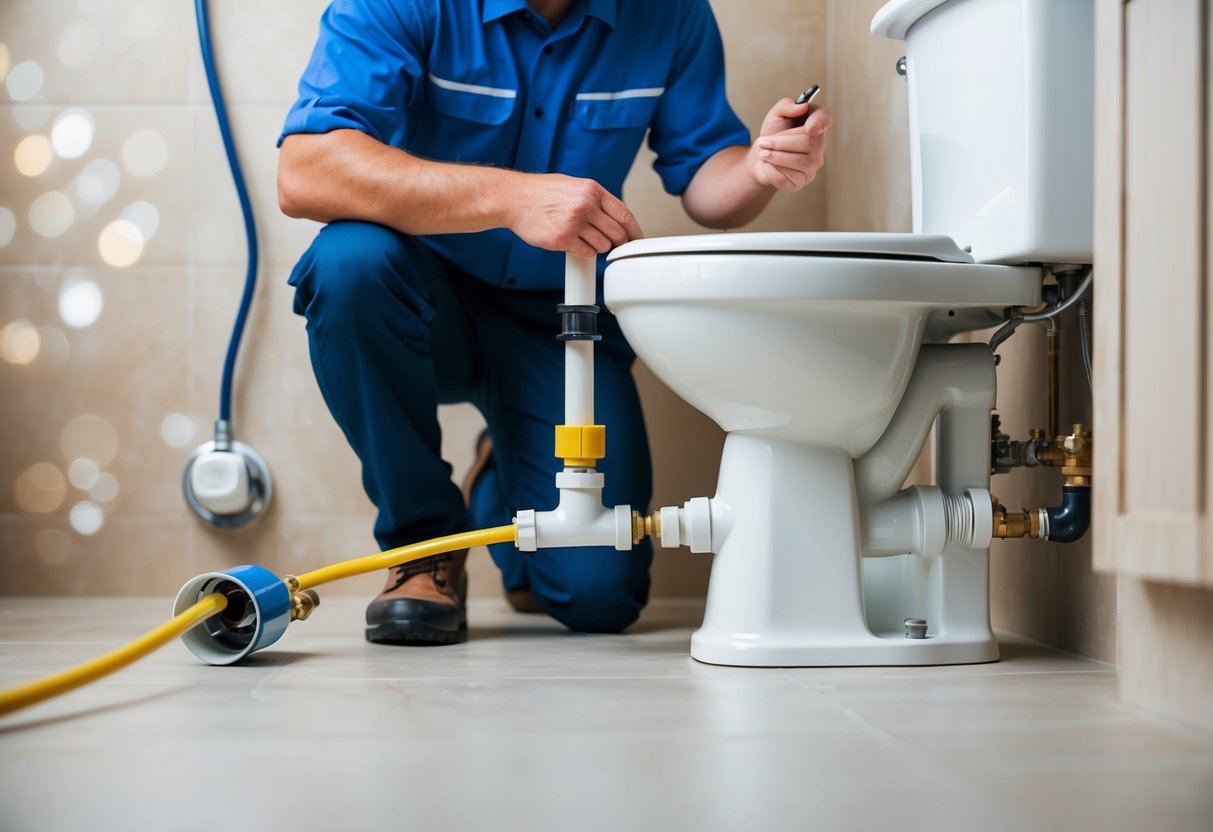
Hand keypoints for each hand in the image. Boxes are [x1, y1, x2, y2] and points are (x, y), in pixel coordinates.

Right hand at [508, 173, 643, 256]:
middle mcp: (586, 205)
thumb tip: (616, 218)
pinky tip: (573, 243)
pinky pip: (586, 253)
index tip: (637, 240)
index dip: (634, 231)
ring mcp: (574, 223)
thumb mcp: (574, 186)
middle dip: (617, 242)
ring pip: (603, 246)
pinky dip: (583, 252)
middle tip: (610, 244)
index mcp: (592, 190)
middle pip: (617, 233)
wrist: (514, 198)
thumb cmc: (542, 192)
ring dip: (597, 247)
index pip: (624, 215)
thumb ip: (595, 200)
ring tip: (582, 238)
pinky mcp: (562, 239)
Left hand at [750, 98, 832, 191]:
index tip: (809, 128)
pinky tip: (767, 166)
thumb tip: (802, 106)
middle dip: (780, 143)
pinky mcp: (801, 181)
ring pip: (800, 162)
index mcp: (815, 123)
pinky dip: (772, 171)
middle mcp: (819, 145)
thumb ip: (786, 106)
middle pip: (808, 143)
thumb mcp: (775, 115)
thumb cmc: (773, 133)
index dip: (819, 123)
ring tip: (763, 153)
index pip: (825, 120)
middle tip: (763, 142)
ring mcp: (813, 166)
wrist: (760, 157)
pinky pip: (789, 179)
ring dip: (775, 157)